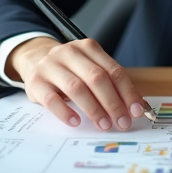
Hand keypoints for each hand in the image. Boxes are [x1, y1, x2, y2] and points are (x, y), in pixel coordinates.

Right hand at [8, 37, 147, 130]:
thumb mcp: (89, 69)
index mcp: (88, 47)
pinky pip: (51, 99)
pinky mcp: (35, 82)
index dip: (127, 92)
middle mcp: (69, 53)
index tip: (136, 111)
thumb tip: (135, 107)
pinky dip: (65, 112)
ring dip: (93, 109)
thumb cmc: (70, 70)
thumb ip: (111, 84)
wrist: (34, 60)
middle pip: (96, 78)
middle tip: (122, 122)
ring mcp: (50, 66)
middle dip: (113, 103)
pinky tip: (76, 121)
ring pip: (76, 88)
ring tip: (103, 124)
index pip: (113, 70)